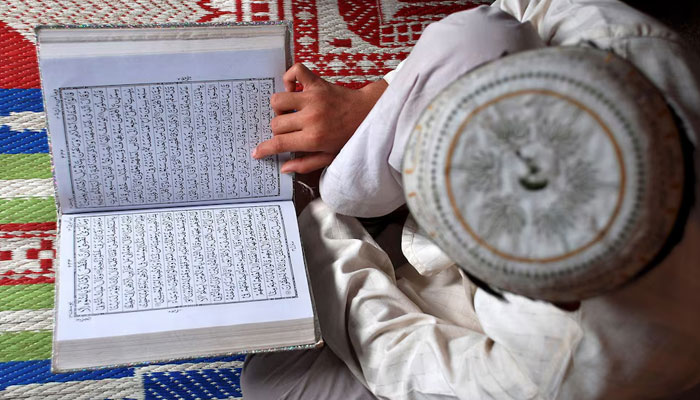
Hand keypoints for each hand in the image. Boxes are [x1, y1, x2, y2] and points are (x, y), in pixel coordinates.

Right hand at [252, 63, 386, 173]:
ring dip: (280, 108)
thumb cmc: (349, 136)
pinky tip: (293, 89)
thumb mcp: (330, 157)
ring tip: (291, 112)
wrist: (369, 113)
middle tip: (290, 130)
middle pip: (276, 123)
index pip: (279, 143)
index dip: (264, 149)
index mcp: (314, 138)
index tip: (257, 151)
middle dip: (278, 130)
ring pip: (277, 100)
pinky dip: (289, 78)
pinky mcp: (317, 83)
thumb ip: (306, 164)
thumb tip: (284, 168)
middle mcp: (311, 118)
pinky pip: (295, 71)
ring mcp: (313, 98)